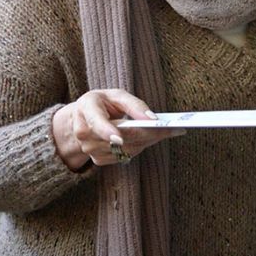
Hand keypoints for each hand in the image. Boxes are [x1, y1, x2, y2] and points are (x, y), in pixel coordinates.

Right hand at [51, 89, 183, 169]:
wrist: (85, 118)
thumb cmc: (103, 103)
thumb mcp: (117, 95)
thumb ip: (134, 105)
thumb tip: (152, 118)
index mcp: (86, 109)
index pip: (96, 123)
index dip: (107, 131)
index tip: (120, 138)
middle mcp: (84, 132)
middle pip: (119, 138)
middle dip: (146, 134)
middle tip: (170, 129)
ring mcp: (89, 149)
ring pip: (125, 149)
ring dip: (147, 141)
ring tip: (163, 131)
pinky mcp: (98, 159)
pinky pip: (124, 156)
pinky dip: (139, 147)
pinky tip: (148, 138)